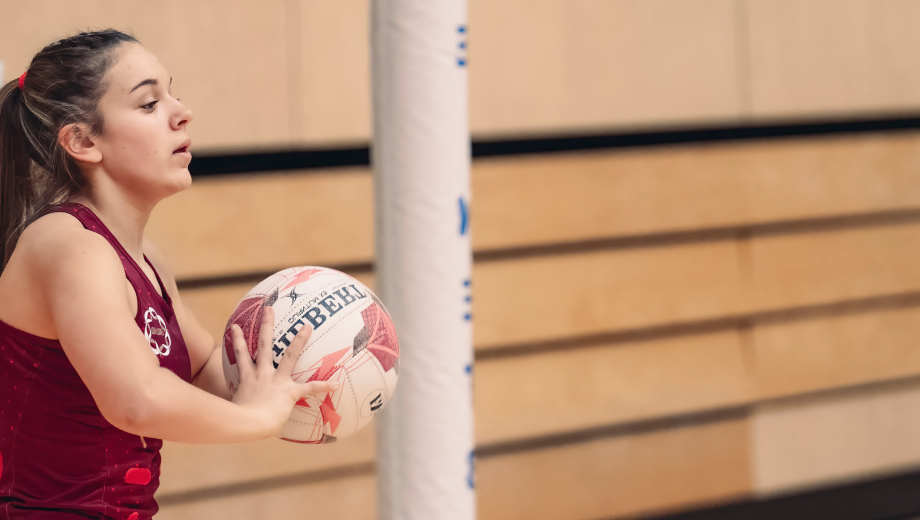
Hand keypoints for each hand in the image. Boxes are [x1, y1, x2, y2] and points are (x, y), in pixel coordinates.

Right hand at [228, 306, 338, 437]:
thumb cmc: (237, 421)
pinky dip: (324, 386)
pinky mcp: (289, 392)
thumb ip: (233, 405)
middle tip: (269, 308)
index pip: (241, 355)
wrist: (247, 425)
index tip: (236, 326)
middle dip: (267, 325)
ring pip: (289, 355)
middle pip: (264, 345)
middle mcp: (262, 374)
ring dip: (299, 340)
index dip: (238, 340)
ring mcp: (277, 381)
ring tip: (307, 325)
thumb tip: (227, 412)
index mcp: (248, 378)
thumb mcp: (231, 409)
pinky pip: (310, 388)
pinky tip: (336, 384)